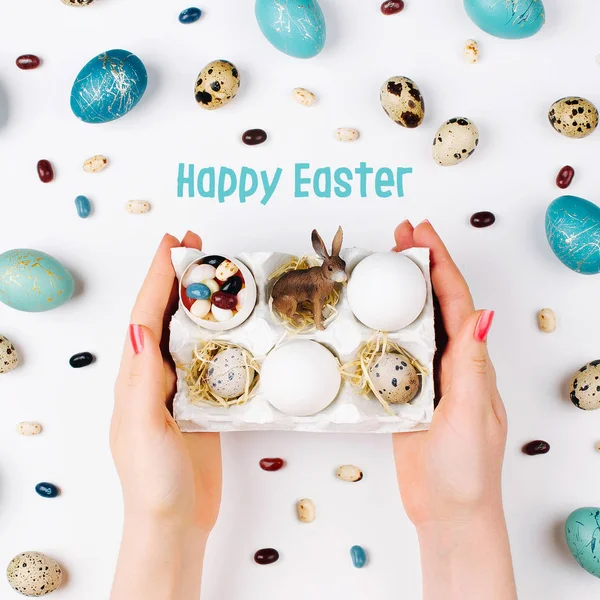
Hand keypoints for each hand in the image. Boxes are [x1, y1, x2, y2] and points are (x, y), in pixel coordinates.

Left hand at [110, 232, 221, 599]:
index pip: (146, 316)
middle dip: (178, 277)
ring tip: (216, 274)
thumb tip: (140, 329)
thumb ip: (141, 381)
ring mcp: (179, 389)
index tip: (172, 244)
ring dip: (198, 300)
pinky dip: (219, 335)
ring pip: (188, 333)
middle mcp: (154, 377)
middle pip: (165, 315)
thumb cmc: (153, 480)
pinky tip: (233, 326)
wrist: (175, 520)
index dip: (158, 277)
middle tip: (197, 245)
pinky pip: (210, 359)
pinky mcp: (202, 402)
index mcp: (136, 378)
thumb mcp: (142, 428)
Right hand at [392, 220, 515, 598]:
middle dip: (420, 265)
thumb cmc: (465, 470)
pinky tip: (369, 316)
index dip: (440, 264)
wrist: (447, 511)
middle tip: (400, 235)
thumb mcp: (470, 415)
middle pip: (435, 303)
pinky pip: (395, 351)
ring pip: (414, 322)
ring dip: (401, 291)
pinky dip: (384, 326)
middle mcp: (451, 363)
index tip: (422, 235)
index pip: (456, 301)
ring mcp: (428, 377)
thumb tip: (480, 314)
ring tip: (383, 263)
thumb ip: (470, 366)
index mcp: (470, 362)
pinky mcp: (406, 393)